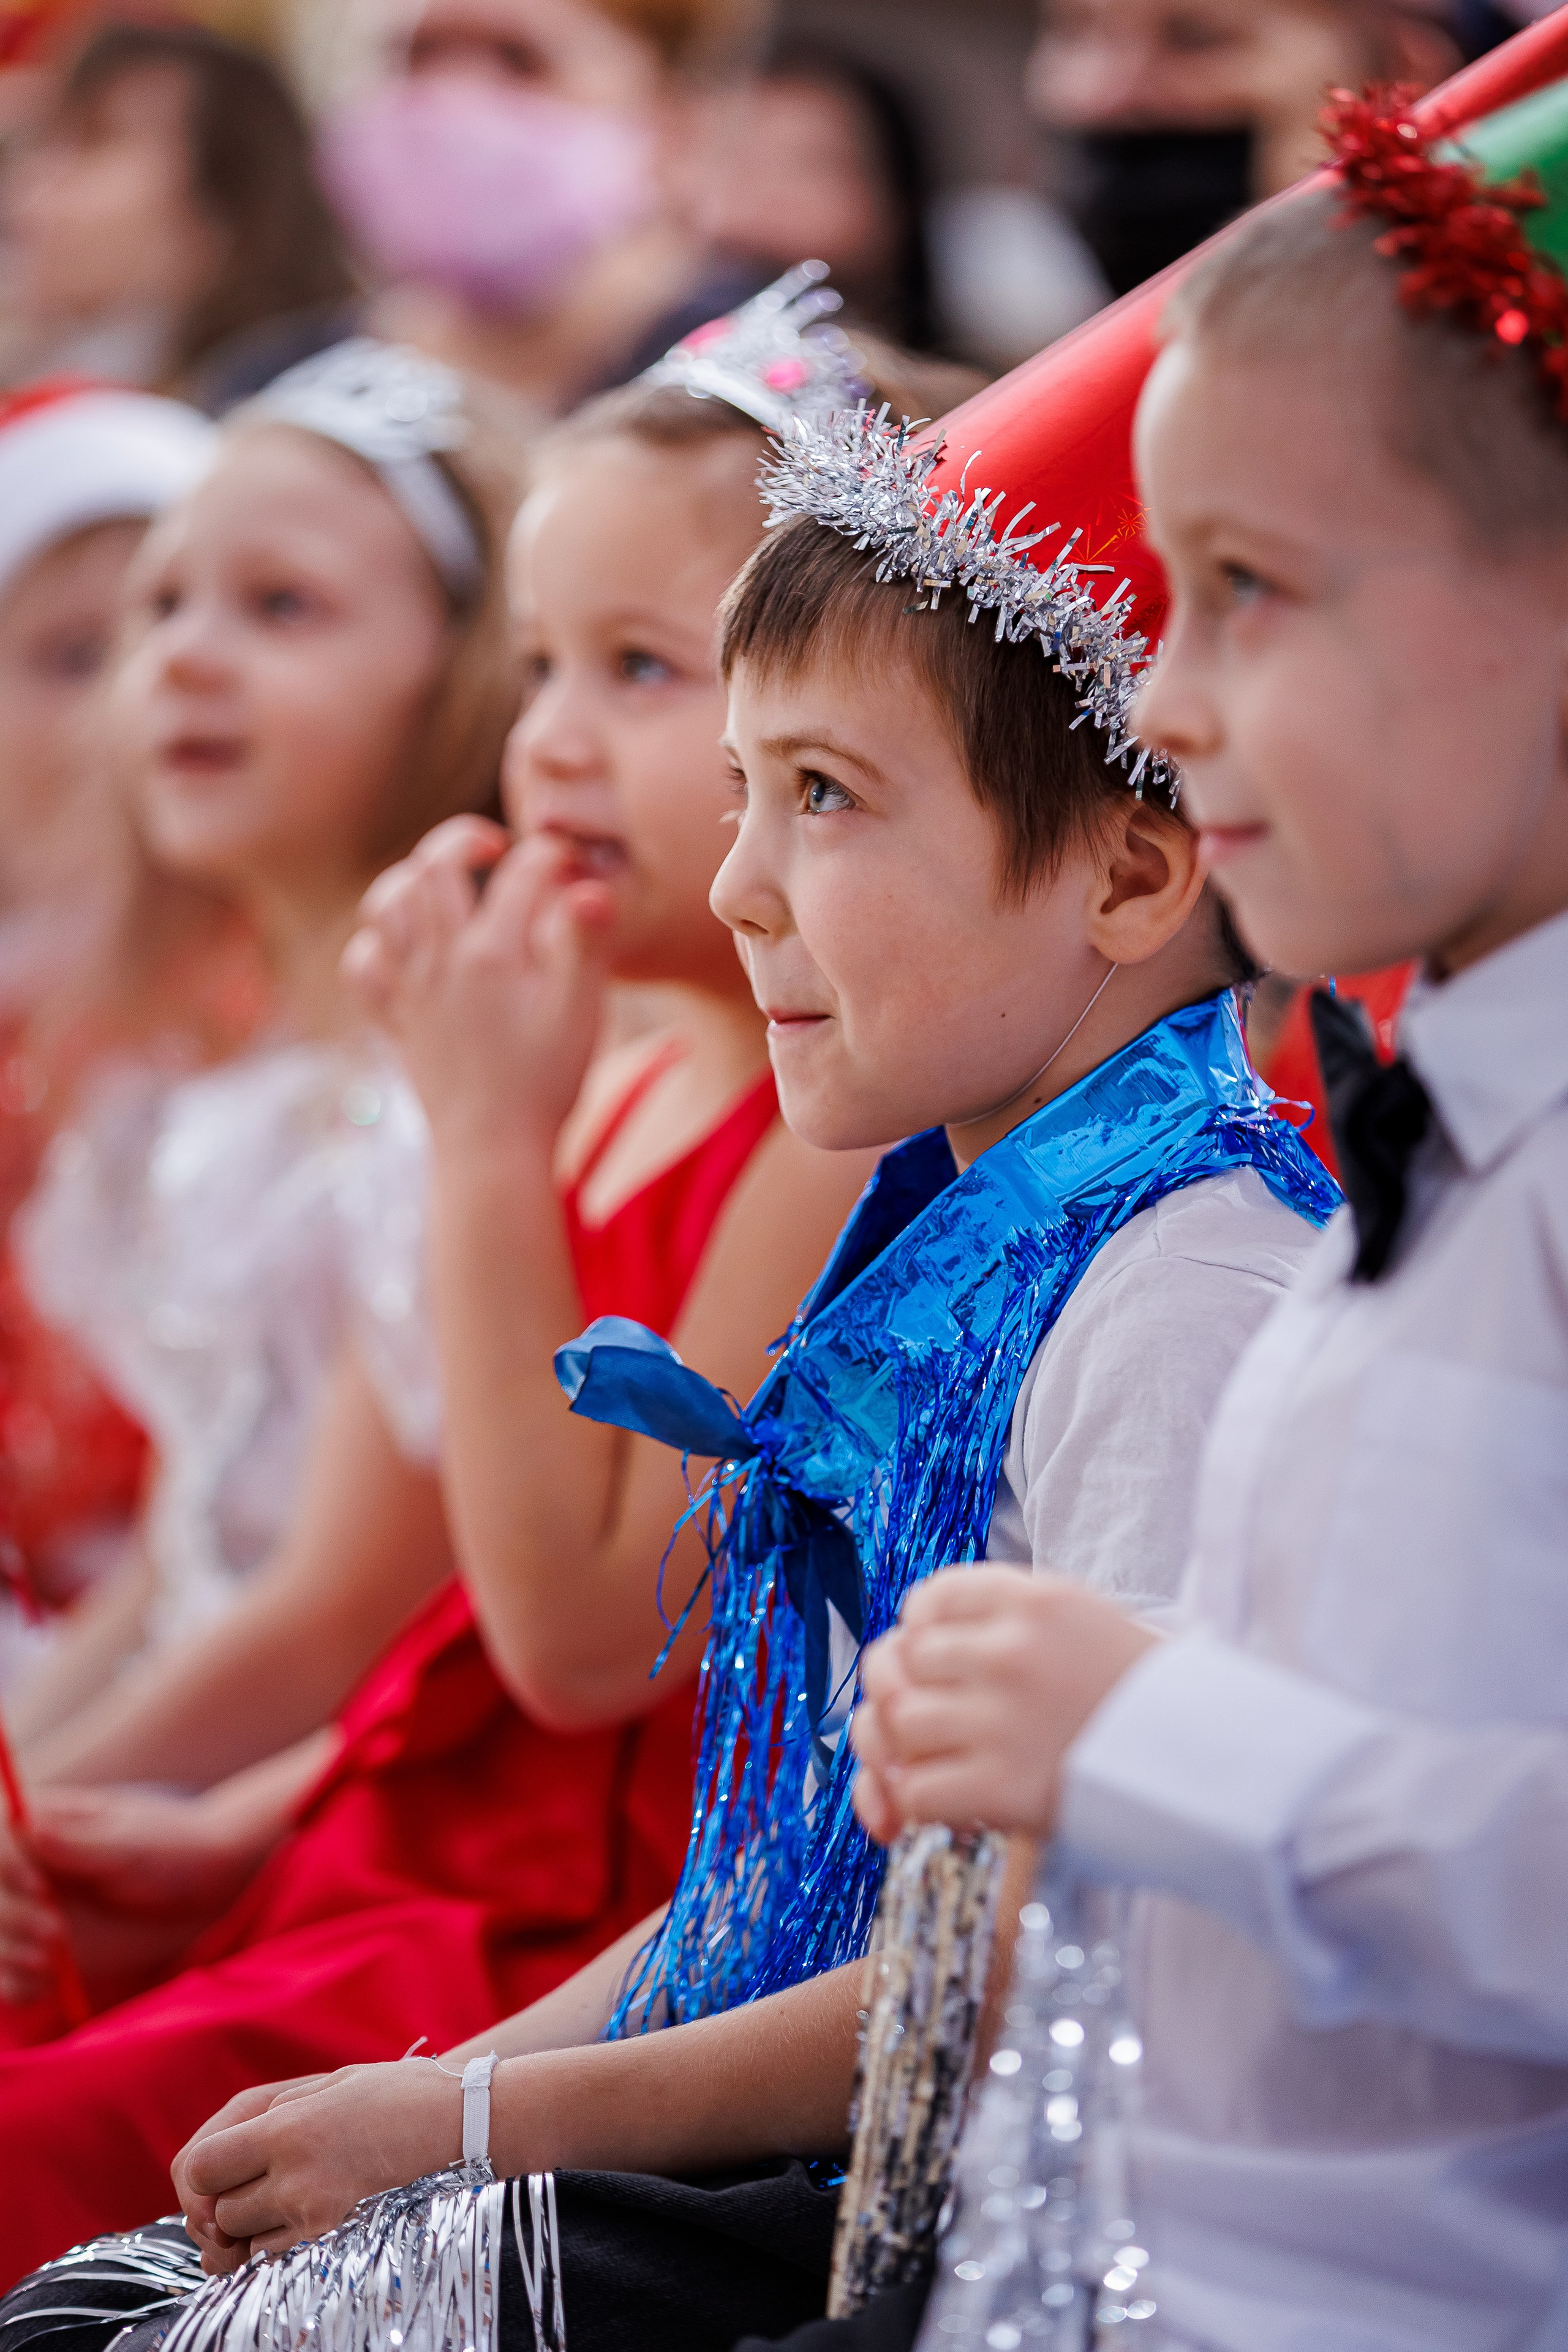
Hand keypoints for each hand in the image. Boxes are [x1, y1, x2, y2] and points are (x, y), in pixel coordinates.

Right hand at [0, 1784, 275, 2005]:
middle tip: (54, 1935)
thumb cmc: (171, 1852)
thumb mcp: (131, 1845)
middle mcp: (24, 1868)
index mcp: (41, 1822)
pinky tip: (44, 1986)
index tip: (41, 1888)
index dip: (5, 1867)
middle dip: (8, 1918)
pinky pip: (1, 1975)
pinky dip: (12, 1985)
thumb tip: (28, 1825)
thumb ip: (79, 1842)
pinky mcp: (38, 1951)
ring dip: (5, 1955)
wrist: (202, 1892)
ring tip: (51, 1962)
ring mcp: (28, 1911)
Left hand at [174, 2059, 465, 2265]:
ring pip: (247, 2245)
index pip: (198, 2167)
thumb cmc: (396, 2094)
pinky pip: (281, 2262)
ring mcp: (317, 2217)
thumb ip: (267, 2117)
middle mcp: (295, 2177)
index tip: (224, 2169)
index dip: (201, 2174)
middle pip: (220, 2214)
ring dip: (257, 2229)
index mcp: (287, 2127)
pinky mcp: (339, 2244)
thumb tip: (217, 2161)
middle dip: (232, 2203)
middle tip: (266, 2182)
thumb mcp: (325, 2084)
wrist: (464, 2125)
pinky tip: (308, 2220)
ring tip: (295, 2198)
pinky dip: (282, 2248)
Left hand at [342, 821, 614, 1152]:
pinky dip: (377, 944)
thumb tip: (592, 887)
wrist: (493, 1150)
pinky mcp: (396, 1021)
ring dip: (413, 880)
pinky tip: (407, 946)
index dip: (551, 856)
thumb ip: (586, 944)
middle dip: (464, 839)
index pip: (520, 874)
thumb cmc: (547, 1082)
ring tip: (445, 886)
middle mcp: (442, 962)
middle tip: (495, 849)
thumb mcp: (580, 1012)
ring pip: (386, 905)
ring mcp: (412, 990)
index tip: (570, 865)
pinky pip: (363, 965)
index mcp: (493, 954)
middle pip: (432, 868)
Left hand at [850, 1568, 1157, 1842]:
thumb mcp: (1083, 1625)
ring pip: (898, 1724)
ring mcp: (1003, 1718)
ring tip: (942, 1768)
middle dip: (901, 1696)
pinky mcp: (1002, 1786)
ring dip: (907, 1754)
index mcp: (1035, 1600)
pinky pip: (915, 1790)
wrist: (1214, 1764)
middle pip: (900, 1661)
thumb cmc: (1144, 1700)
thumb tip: (909, 1650)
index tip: (936, 1666)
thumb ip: (1004, 1625)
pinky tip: (954, 1806)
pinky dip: (919, 1804)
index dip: (917, 1635)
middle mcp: (1011, 1651)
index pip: (929, 1600)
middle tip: (927, 1728)